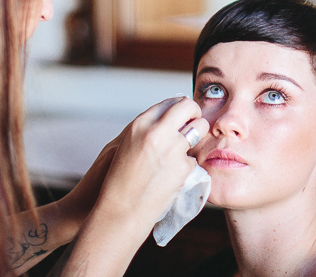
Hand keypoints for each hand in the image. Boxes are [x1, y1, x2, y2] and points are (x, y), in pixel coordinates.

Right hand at [51, 97, 209, 275]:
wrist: (120, 212)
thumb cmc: (117, 180)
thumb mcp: (124, 145)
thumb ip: (145, 128)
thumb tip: (168, 114)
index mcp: (139, 124)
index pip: (169, 102)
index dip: (178, 106)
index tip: (182, 113)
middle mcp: (157, 133)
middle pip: (188, 106)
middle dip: (194, 112)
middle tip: (193, 121)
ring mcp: (172, 149)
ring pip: (199, 128)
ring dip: (196, 136)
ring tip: (185, 148)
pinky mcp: (183, 168)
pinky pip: (193, 158)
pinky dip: (186, 165)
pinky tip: (172, 175)